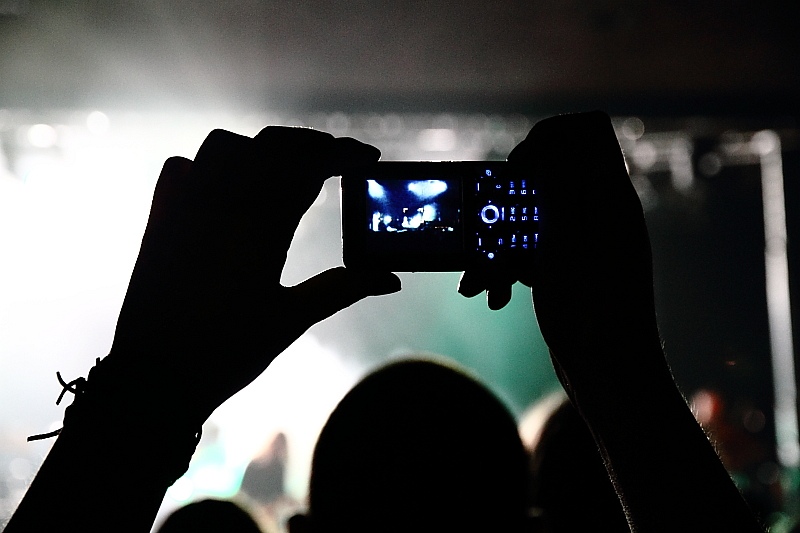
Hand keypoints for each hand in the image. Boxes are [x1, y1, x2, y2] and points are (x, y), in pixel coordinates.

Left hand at [104, 127, 399, 424]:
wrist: (154, 374)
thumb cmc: (227, 351)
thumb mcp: (292, 319)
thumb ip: (343, 289)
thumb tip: (392, 279)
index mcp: (262, 226)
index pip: (311, 167)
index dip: (344, 155)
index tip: (367, 157)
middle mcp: (223, 202)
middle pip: (274, 146)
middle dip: (312, 145)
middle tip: (337, 158)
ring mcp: (185, 204)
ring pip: (227, 145)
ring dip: (262, 147)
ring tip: (283, 167)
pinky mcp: (160, 216)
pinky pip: (182, 166)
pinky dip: (208, 164)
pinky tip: (224, 184)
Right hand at [459, 111, 661, 395]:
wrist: (611, 377)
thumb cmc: (593, 316)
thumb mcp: (565, 243)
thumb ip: (559, 186)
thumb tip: (548, 144)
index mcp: (611, 198)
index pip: (587, 130)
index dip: (547, 137)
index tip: (520, 169)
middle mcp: (603, 213)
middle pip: (551, 173)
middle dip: (510, 199)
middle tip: (492, 225)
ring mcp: (588, 241)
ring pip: (534, 216)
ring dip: (502, 240)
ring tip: (480, 280)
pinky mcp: (573, 268)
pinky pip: (535, 247)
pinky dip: (511, 263)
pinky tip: (494, 292)